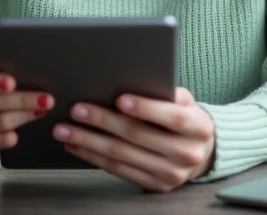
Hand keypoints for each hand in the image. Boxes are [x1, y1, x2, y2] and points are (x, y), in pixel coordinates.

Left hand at [52, 87, 215, 192]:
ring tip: (66, 129)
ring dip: (89, 141)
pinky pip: (118, 170)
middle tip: (77, 109)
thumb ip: (164, 92)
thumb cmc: (184, 117)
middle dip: (104, 121)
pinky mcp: (154, 186)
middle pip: (138, 136)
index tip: (119, 98)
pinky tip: (76, 145)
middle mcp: (187, 154)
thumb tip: (128, 80)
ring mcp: (170, 174)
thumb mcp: (184, 101)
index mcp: (198, 127)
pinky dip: (93, 157)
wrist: (200, 151)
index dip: (145, 108)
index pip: (172, 117)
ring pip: (122, 156)